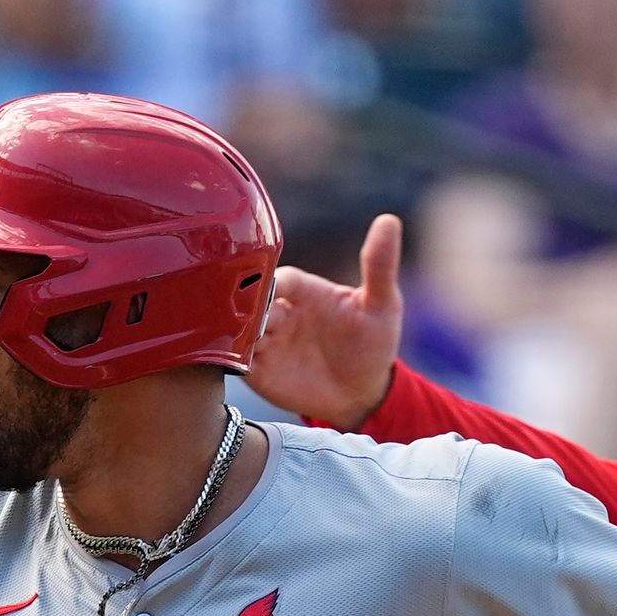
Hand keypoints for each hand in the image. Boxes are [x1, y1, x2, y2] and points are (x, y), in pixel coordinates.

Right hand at [252, 214, 405, 426]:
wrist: (362, 394)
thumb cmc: (373, 343)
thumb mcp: (382, 305)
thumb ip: (379, 266)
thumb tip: (389, 221)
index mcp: (303, 290)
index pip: (279, 278)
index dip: (271, 282)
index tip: (269, 289)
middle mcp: (279, 311)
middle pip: (249, 301)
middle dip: (245, 307)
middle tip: (249, 317)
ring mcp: (265, 340)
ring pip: (236, 328)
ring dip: (233, 332)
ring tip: (238, 339)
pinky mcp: (256, 369)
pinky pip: (232, 359)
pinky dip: (226, 357)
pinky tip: (231, 358)